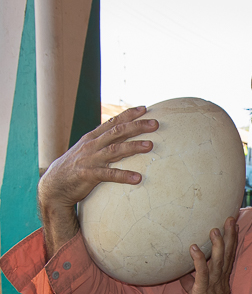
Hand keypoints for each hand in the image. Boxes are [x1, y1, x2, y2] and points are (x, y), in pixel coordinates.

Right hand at [39, 106, 157, 210]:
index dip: (128, 114)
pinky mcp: (88, 175)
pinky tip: (137, 178)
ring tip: (150, 146)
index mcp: (93, 138)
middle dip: (137, 126)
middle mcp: (92, 145)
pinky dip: (123, 176)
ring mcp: (90, 159)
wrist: (54, 184)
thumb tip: (122, 136)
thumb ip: (103, 142)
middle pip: (117, 132)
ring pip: (115, 150)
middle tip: (155, 123)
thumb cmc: (76, 167)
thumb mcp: (88, 150)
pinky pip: (109, 174)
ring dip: (133, 147)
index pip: (113, 122)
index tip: (145, 108)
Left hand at [180, 217, 243, 293]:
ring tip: (214, 229)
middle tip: (230, 219)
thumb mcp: (199, 293)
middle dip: (229, 236)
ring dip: (216, 245)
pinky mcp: (202, 292)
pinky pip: (201, 274)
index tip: (232, 224)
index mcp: (221, 278)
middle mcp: (220, 278)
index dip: (230, 239)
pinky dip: (198, 261)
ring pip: (217, 261)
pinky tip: (193, 249)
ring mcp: (212, 284)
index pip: (228, 255)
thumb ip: (192, 280)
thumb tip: (181, 272)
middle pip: (227, 254)